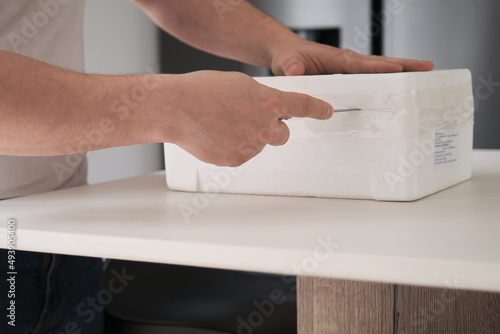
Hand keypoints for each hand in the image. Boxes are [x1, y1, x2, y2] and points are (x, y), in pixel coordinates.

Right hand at [163, 71, 332, 166]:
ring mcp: (252, 146)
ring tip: (223, 124)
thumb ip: (261, 97)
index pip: (303, 106)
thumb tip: (267, 107)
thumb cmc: (203, 91)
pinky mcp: (237, 160)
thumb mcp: (240, 84)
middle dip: (272, 129)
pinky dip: (233, 147)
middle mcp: (265, 126)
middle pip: (282, 134)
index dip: (317, 109)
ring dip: (248, 137)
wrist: (176, 108)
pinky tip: (217, 136)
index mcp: (269, 102)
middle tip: (249, 120)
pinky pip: (242, 155)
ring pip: (259, 145)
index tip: (326, 112)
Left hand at [271, 38, 433, 75]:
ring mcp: (350, 68)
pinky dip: (386, 80)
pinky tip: (398, 87)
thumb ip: (292, 68)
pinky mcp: (348, 75)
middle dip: (404, 65)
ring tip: (423, 75)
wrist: (286, 54)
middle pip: (380, 63)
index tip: (396, 70)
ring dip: (401, 71)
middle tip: (426, 67)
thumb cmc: (289, 57)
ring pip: (379, 69)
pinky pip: (370, 77)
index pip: (361, 64)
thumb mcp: (287, 62)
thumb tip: (297, 73)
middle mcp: (347, 62)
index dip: (379, 68)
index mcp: (336, 59)